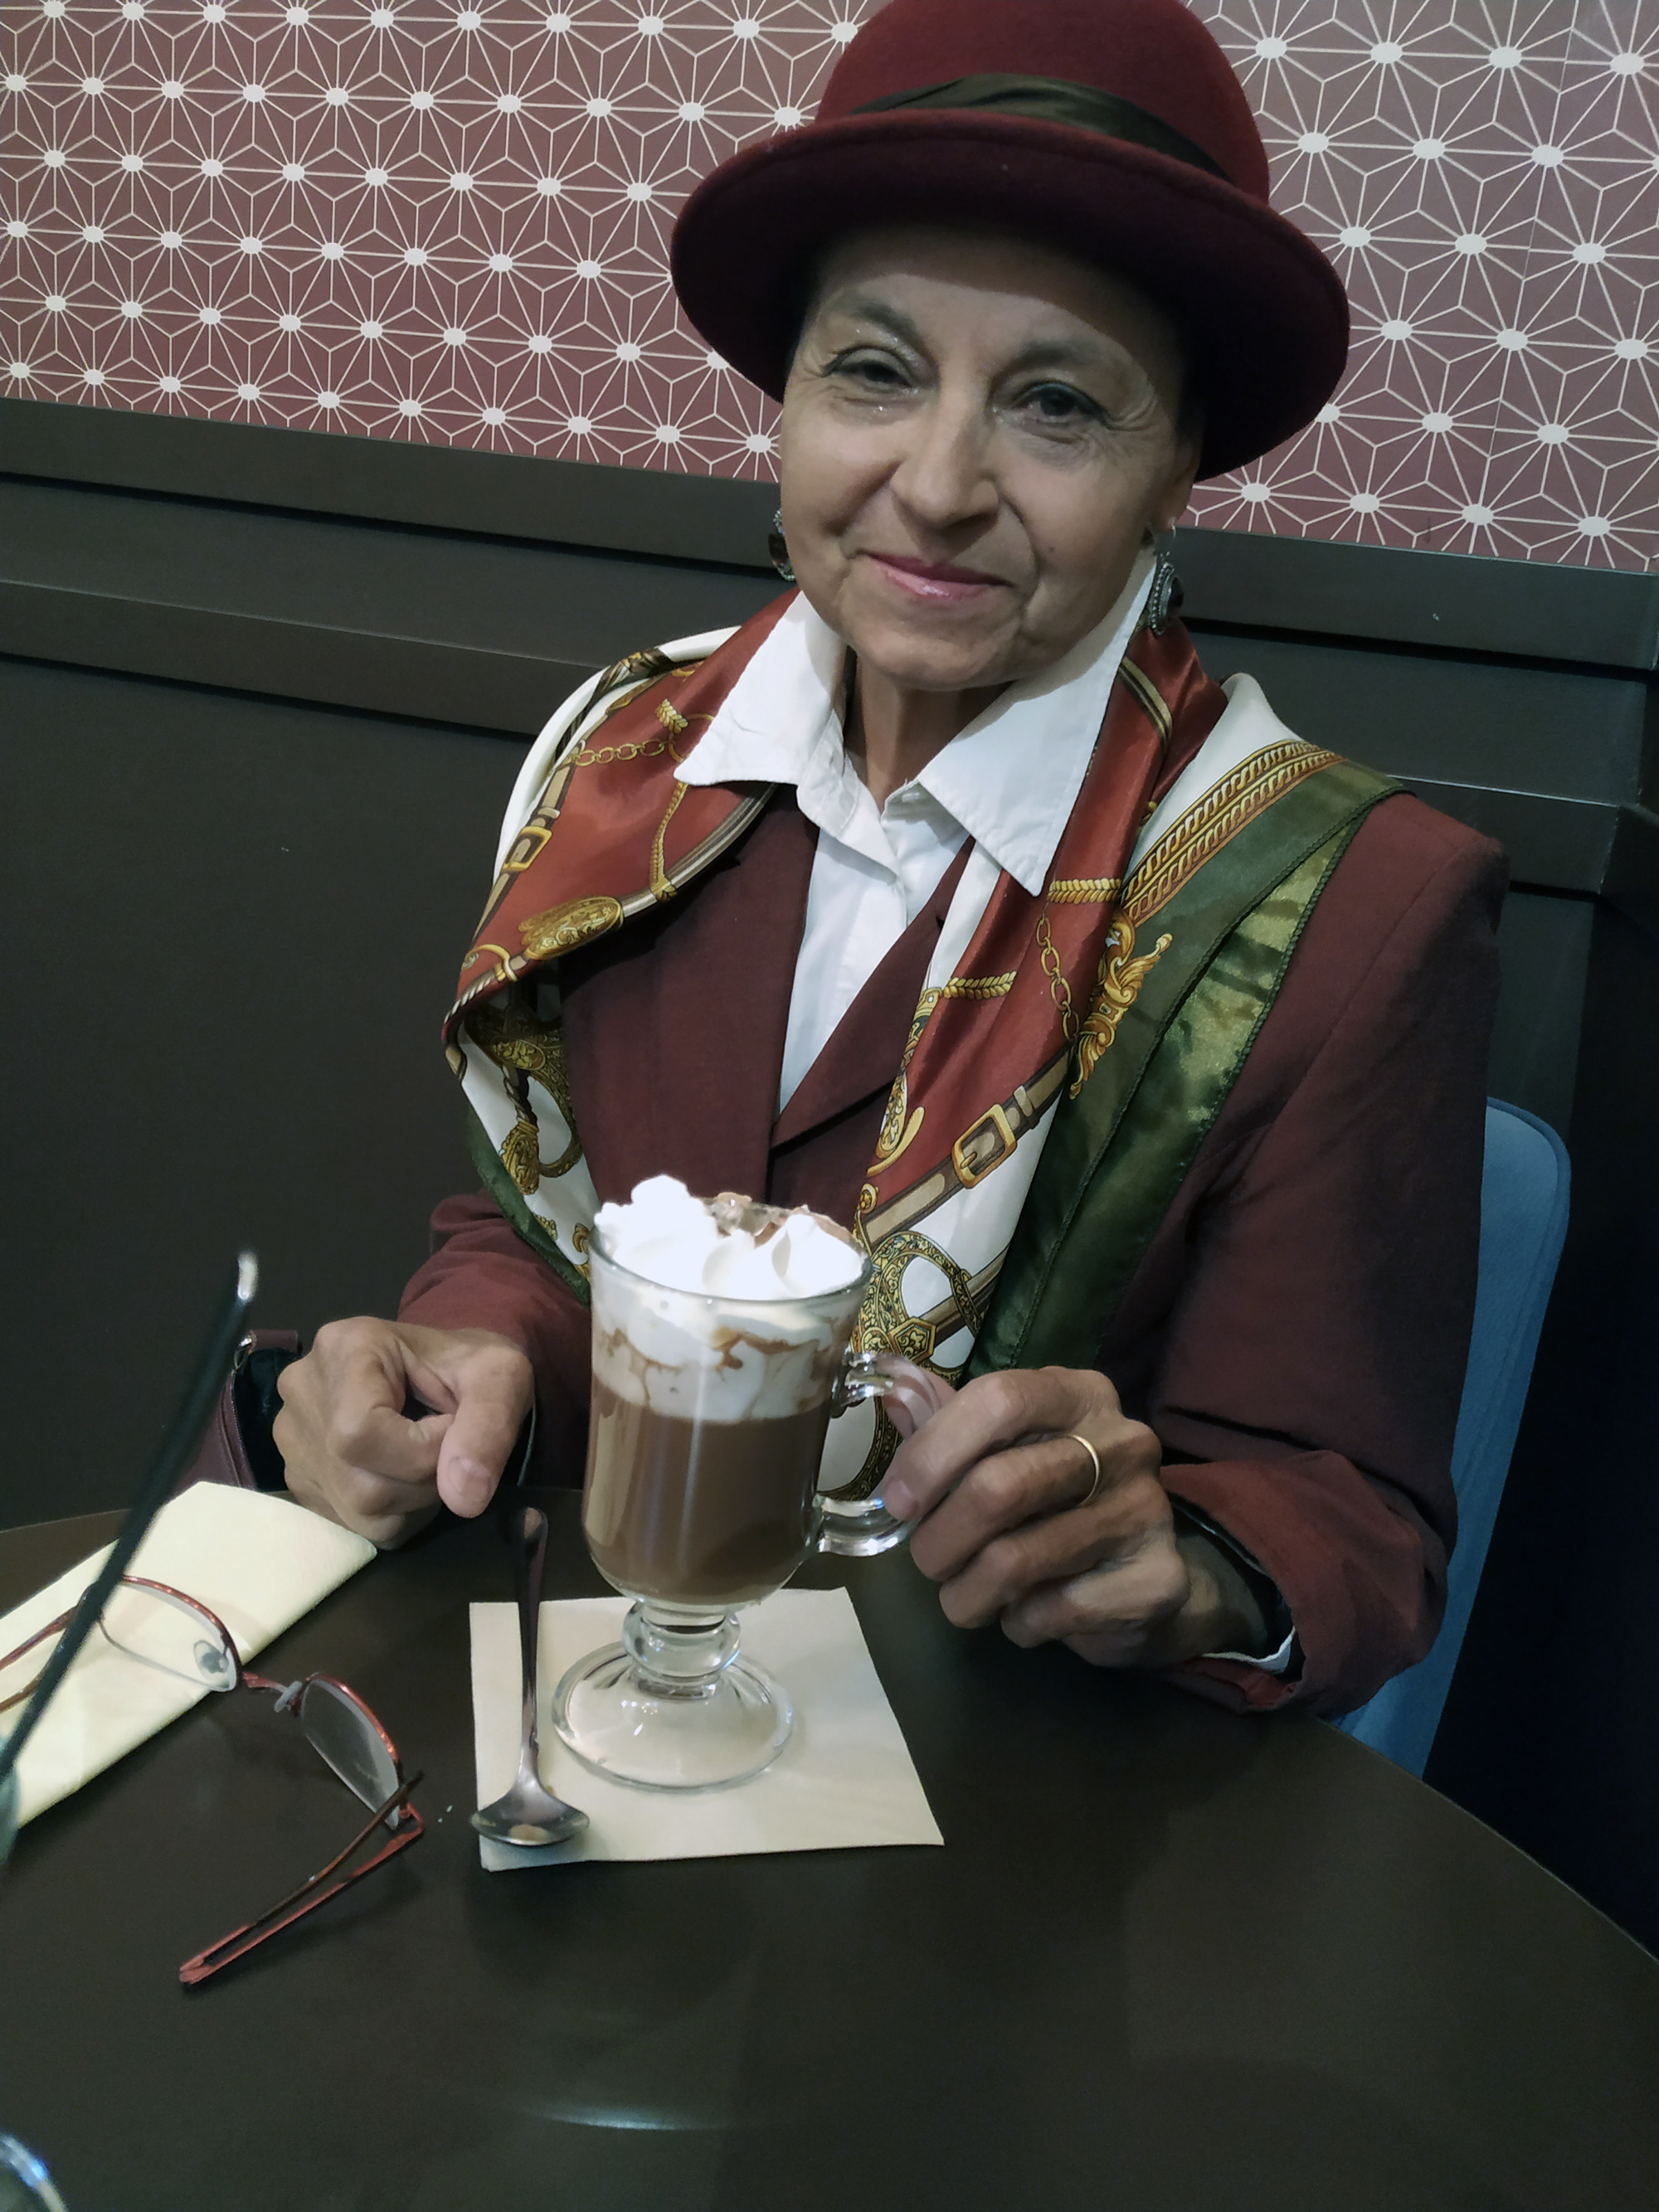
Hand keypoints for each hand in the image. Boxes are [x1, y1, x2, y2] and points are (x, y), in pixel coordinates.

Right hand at [273, 1319, 532, 1545]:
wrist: (451, 1374)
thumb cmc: (473, 1366)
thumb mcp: (500, 1376)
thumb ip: (489, 1426)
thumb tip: (463, 1497)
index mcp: (344, 1347)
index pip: (361, 1432)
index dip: (422, 1451)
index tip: (453, 1428)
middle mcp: (303, 1390)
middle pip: (360, 1481)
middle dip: (424, 1480)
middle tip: (449, 1447)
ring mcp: (294, 1438)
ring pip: (358, 1510)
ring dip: (414, 1500)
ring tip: (429, 1458)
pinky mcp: (301, 1478)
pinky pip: (355, 1525)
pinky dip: (396, 1513)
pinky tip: (405, 1474)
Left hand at [879, 1365, 1254, 1668]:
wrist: (1147, 1577)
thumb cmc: (1060, 1502)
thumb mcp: (1009, 1450)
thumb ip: (950, 1422)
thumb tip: (892, 1393)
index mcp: (1079, 1395)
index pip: (998, 1400)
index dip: (933, 1452)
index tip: (898, 1500)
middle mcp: (1123, 1442)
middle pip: (1000, 1487)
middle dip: (939, 1539)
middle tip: (927, 1562)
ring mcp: (1145, 1511)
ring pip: (1014, 1561)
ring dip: (965, 1594)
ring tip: (963, 1597)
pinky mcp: (1156, 1581)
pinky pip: (1048, 1611)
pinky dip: (1014, 1623)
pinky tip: (1022, 1614)